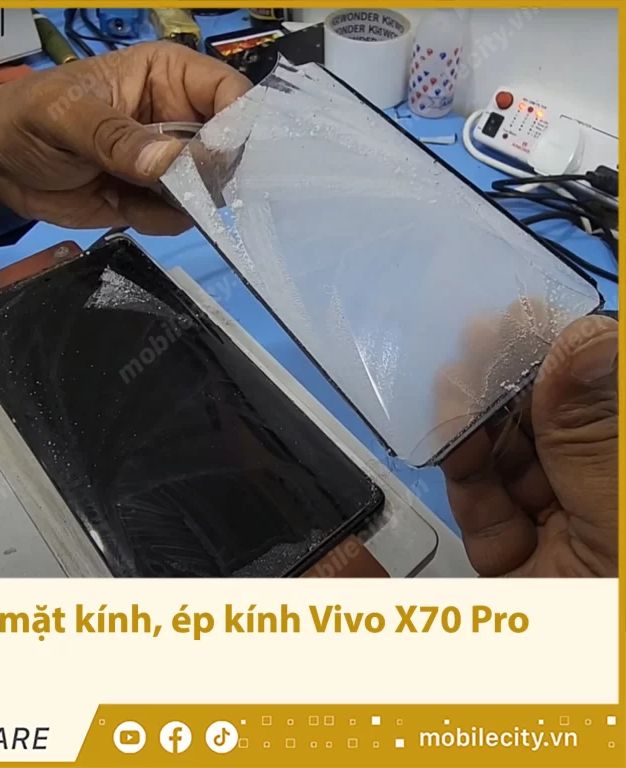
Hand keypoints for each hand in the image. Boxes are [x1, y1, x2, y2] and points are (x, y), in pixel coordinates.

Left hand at [0, 42, 250, 234]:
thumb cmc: (28, 118)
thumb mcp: (66, 117)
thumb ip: (116, 137)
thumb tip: (168, 163)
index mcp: (169, 77)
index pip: (230, 95)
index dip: (236, 127)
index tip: (213, 160)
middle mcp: (180, 120)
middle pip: (230, 151)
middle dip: (205, 175)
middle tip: (166, 185)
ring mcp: (170, 165)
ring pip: (208, 192)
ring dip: (175, 202)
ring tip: (127, 191)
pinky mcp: (156, 200)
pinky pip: (179, 218)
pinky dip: (154, 220)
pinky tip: (120, 204)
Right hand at [439, 310, 617, 576]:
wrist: (599, 758)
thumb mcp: (623, 516)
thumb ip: (596, 437)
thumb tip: (583, 338)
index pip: (610, 399)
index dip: (576, 356)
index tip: (532, 316)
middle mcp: (605, 502)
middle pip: (560, 428)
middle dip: (517, 382)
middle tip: (480, 334)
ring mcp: (562, 536)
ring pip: (517, 463)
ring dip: (480, 419)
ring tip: (454, 376)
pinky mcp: (513, 566)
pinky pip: (485, 509)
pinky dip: (463, 470)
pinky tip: (450, 431)